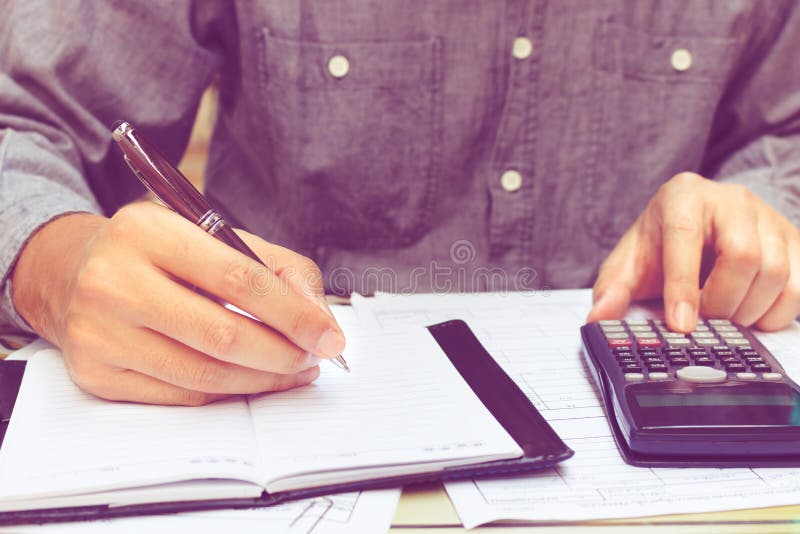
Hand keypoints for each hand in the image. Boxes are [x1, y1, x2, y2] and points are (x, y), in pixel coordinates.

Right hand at [11, 202, 344, 404]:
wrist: (74, 272)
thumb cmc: (160, 254)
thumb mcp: (214, 236)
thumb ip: (278, 269)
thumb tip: (321, 322)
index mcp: (148, 231)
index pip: (239, 277)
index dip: (293, 313)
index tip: (329, 336)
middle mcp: (114, 280)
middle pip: (223, 335)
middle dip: (284, 354)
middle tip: (314, 358)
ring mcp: (99, 331)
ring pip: (204, 373)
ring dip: (264, 379)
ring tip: (293, 370)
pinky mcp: (96, 373)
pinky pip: (181, 394)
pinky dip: (228, 392)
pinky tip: (253, 380)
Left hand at [587, 172, 799, 331]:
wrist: (693, 230)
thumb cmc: (659, 246)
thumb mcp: (629, 264)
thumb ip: (612, 289)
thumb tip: (598, 318)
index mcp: (683, 196)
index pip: (686, 238)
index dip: (684, 286)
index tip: (681, 324)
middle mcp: (731, 198)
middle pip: (742, 256)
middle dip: (721, 302)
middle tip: (703, 322)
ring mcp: (768, 215)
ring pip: (776, 271)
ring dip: (749, 310)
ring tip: (725, 318)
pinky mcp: (794, 238)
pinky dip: (778, 312)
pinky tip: (753, 315)